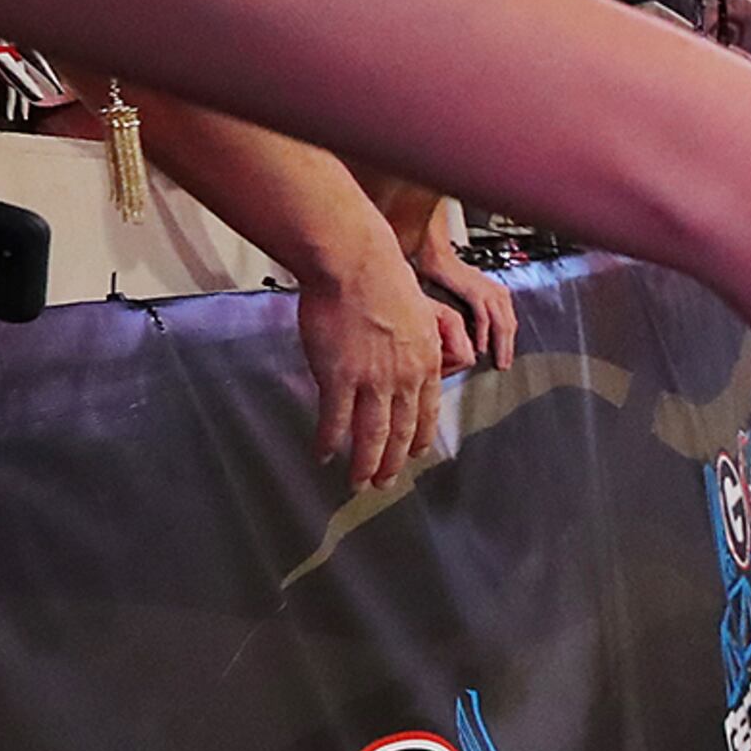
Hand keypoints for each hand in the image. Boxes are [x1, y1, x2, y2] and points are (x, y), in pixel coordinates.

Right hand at [297, 237, 445, 491]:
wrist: (356, 266)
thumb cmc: (383, 279)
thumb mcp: (420, 312)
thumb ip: (421, 340)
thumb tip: (418, 354)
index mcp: (426, 361)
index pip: (425, 411)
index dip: (418, 437)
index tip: (412, 455)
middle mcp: (404, 377)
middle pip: (401, 431)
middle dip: (391, 462)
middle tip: (383, 482)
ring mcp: (372, 380)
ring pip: (371, 434)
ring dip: (364, 464)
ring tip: (358, 484)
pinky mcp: (339, 377)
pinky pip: (335, 420)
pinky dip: (329, 442)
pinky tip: (323, 457)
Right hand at [414, 226, 516, 370]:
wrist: (436, 257)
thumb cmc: (447, 276)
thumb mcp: (467, 295)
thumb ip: (475, 311)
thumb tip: (475, 331)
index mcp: (498, 294)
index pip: (509, 322)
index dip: (508, 342)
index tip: (505, 357)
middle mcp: (498, 293)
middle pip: (509, 326)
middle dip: (507, 349)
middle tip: (503, 365)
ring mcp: (489, 292)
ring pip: (501, 325)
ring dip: (500, 346)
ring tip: (497, 362)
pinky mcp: (476, 293)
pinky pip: (484, 319)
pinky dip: (483, 335)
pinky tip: (480, 347)